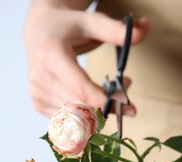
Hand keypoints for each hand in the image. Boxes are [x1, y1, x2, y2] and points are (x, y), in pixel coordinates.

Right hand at [23, 1, 149, 115]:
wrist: (39, 31)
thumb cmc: (68, 26)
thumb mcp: (92, 22)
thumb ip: (117, 30)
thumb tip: (145, 28)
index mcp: (51, 55)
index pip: (82, 91)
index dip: (108, 103)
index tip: (131, 108)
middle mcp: (40, 77)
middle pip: (80, 108)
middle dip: (108, 107)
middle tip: (125, 91)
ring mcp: (37, 93)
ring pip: (75, 118)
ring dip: (99, 112)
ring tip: (110, 91)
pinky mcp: (38, 103)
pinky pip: (68, 120)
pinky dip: (86, 115)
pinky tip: (93, 99)